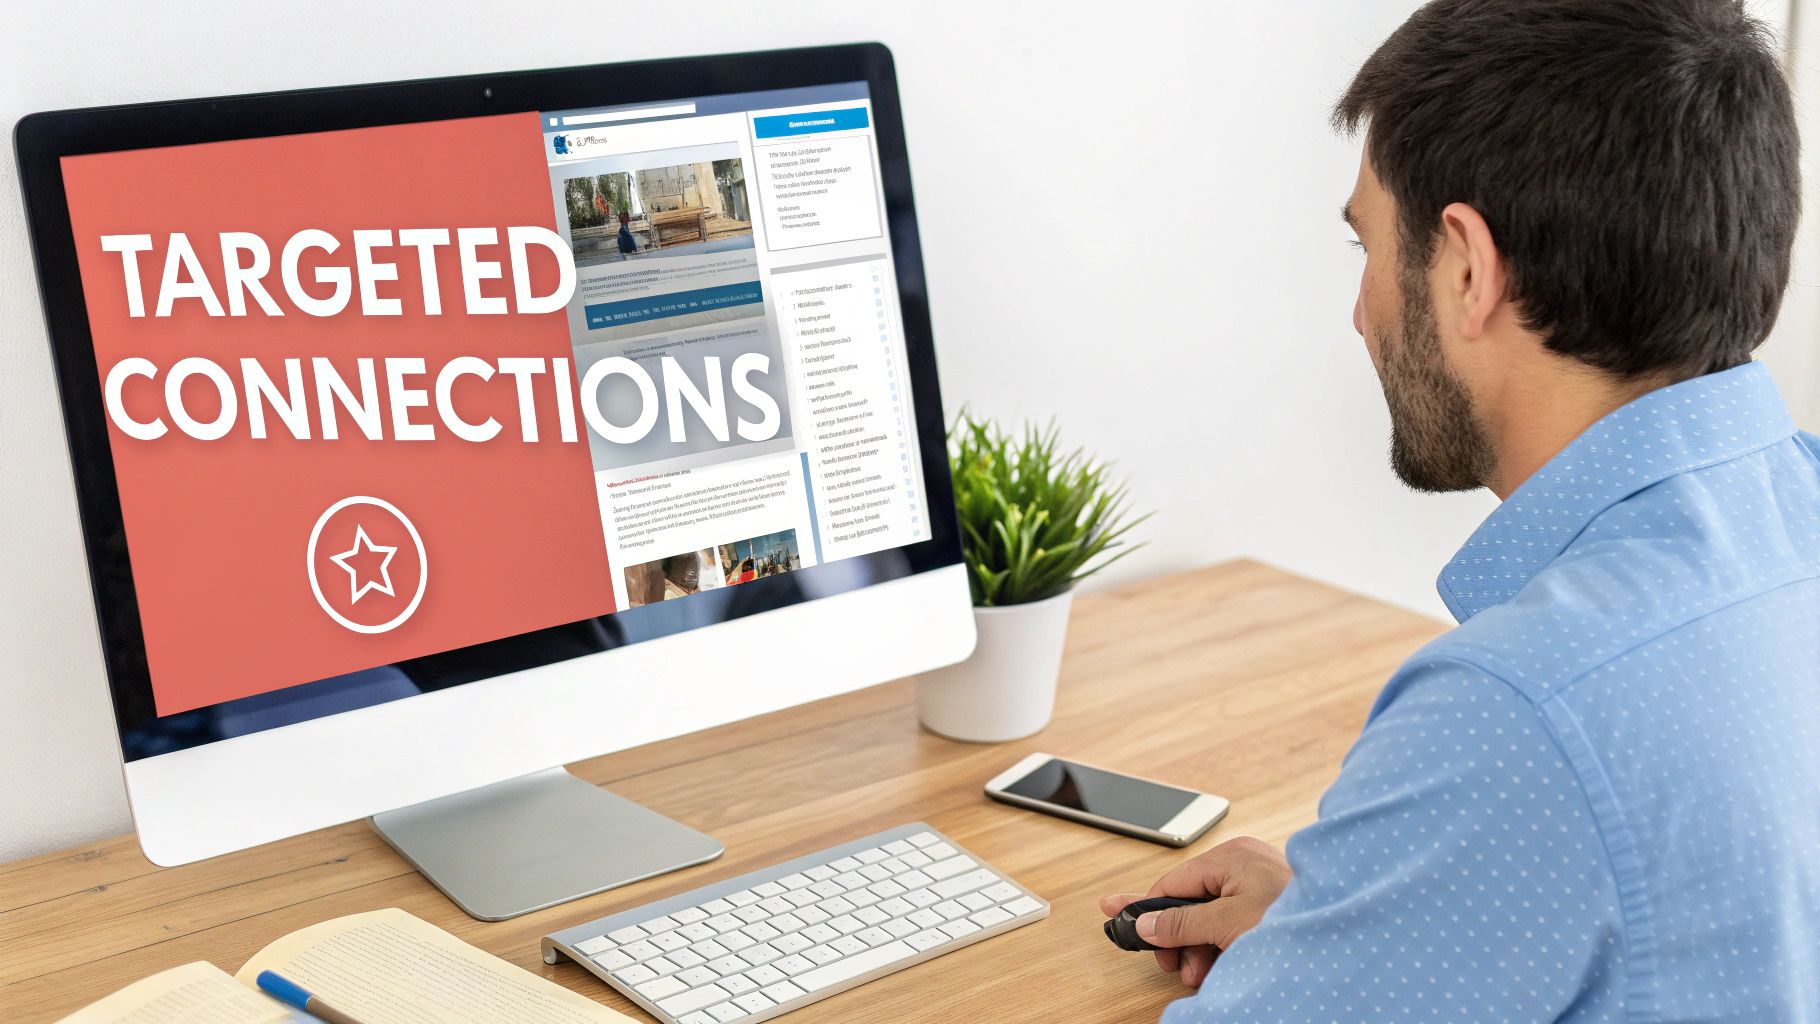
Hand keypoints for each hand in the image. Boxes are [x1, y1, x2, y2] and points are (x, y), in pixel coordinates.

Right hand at [1099, 836, 1291, 986]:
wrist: (1349, 933)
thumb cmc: (1296, 918)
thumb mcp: (1227, 924)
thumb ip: (1181, 923)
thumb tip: (1144, 921)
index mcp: (1229, 857)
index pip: (1172, 882)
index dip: (1148, 910)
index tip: (1122, 924)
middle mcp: (1242, 864)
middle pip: (1190, 902)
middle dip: (1180, 938)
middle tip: (1175, 966)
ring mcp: (1258, 884)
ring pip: (1211, 917)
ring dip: (1200, 948)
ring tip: (1202, 973)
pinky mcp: (1269, 904)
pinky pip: (1232, 922)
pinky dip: (1223, 945)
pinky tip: (1220, 966)